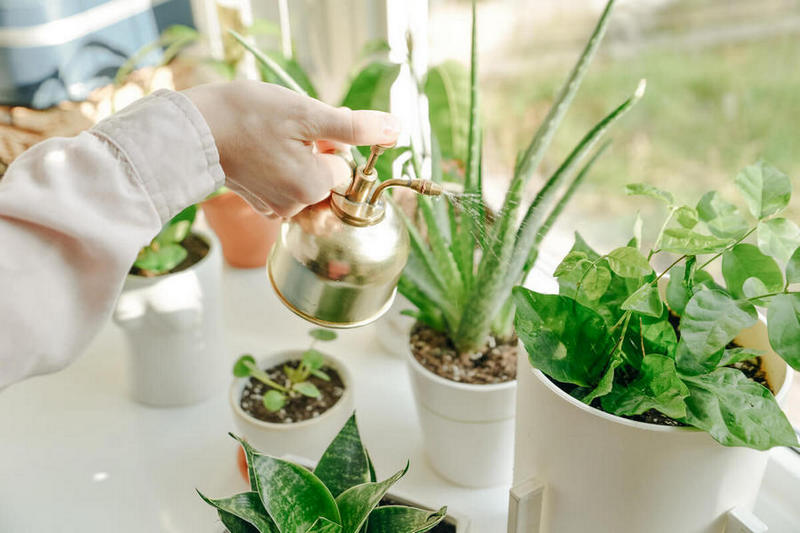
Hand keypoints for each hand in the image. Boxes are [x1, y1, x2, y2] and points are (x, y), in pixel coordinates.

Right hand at [184, 81, 400, 216]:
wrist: (193, 127)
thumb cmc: (248, 115)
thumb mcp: (308, 113)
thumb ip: (355, 127)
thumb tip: (396, 129)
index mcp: (313, 187)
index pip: (345, 166)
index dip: (330, 143)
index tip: (305, 130)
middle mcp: (296, 207)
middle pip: (327, 178)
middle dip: (316, 155)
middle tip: (287, 135)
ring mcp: (276, 210)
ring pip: (308, 184)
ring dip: (298, 162)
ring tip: (271, 143)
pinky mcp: (259, 205)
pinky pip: (287, 190)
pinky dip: (281, 172)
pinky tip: (261, 155)